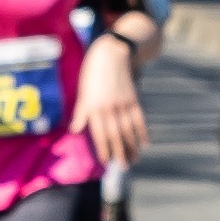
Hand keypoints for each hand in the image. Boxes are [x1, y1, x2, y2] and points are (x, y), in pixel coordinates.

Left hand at [73, 35, 148, 165]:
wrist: (111, 52)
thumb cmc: (91, 72)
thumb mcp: (82, 92)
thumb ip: (80, 113)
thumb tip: (74, 131)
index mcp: (94, 107)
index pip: (100, 134)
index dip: (103, 149)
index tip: (106, 162)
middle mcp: (109, 108)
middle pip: (116, 135)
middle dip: (119, 152)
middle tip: (123, 167)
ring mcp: (123, 104)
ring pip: (128, 130)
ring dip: (132, 146)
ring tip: (134, 160)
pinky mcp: (133, 99)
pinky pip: (139, 119)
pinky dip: (142, 131)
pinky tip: (145, 143)